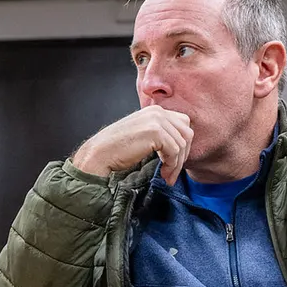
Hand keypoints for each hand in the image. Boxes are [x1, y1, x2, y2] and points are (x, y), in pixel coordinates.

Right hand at [70, 105, 193, 181]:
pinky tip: (163, 173)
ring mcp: (156, 120)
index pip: (183, 125)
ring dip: (176, 164)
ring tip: (166, 175)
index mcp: (154, 111)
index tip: (173, 163)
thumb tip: (181, 149)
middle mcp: (157, 111)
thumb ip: (160, 135)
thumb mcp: (142, 136)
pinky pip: (175, 150)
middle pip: (186, 133)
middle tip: (172, 172)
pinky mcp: (155, 132)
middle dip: (183, 155)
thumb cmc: (117, 150)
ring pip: (182, 144)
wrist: (99, 154)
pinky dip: (172, 165)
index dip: (181, 146)